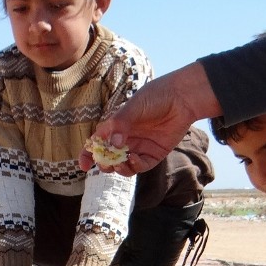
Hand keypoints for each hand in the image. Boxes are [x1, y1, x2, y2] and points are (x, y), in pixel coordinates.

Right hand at [90, 63, 220, 176]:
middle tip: (106, 164)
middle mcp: (126, 138)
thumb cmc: (155, 97)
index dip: (88, 154)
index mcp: (116, 126)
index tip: (83, 165)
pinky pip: (142, 166)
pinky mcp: (155, 154)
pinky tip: (136, 159)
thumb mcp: (134, 107)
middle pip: (109, 158)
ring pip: (125, 165)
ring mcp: (140, 147)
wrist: (181, 98)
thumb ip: (121, 124)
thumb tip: (114, 144)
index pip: (97, 142)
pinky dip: (136, 166)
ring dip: (120, 168)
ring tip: (120, 163)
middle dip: (105, 164)